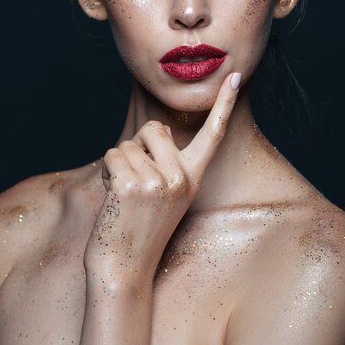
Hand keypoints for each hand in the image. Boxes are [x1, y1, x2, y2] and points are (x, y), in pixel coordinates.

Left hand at [83, 72, 240, 278]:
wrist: (125, 267)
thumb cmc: (141, 227)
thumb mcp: (167, 194)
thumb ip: (168, 162)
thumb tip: (157, 128)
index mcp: (194, 178)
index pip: (213, 134)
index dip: (224, 104)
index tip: (235, 77)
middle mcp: (181, 178)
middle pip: (154, 128)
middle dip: (138, 145)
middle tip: (138, 179)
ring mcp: (159, 181)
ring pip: (129, 143)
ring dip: (120, 163)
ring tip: (126, 195)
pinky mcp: (133, 184)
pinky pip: (113, 154)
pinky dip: (108, 170)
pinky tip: (115, 197)